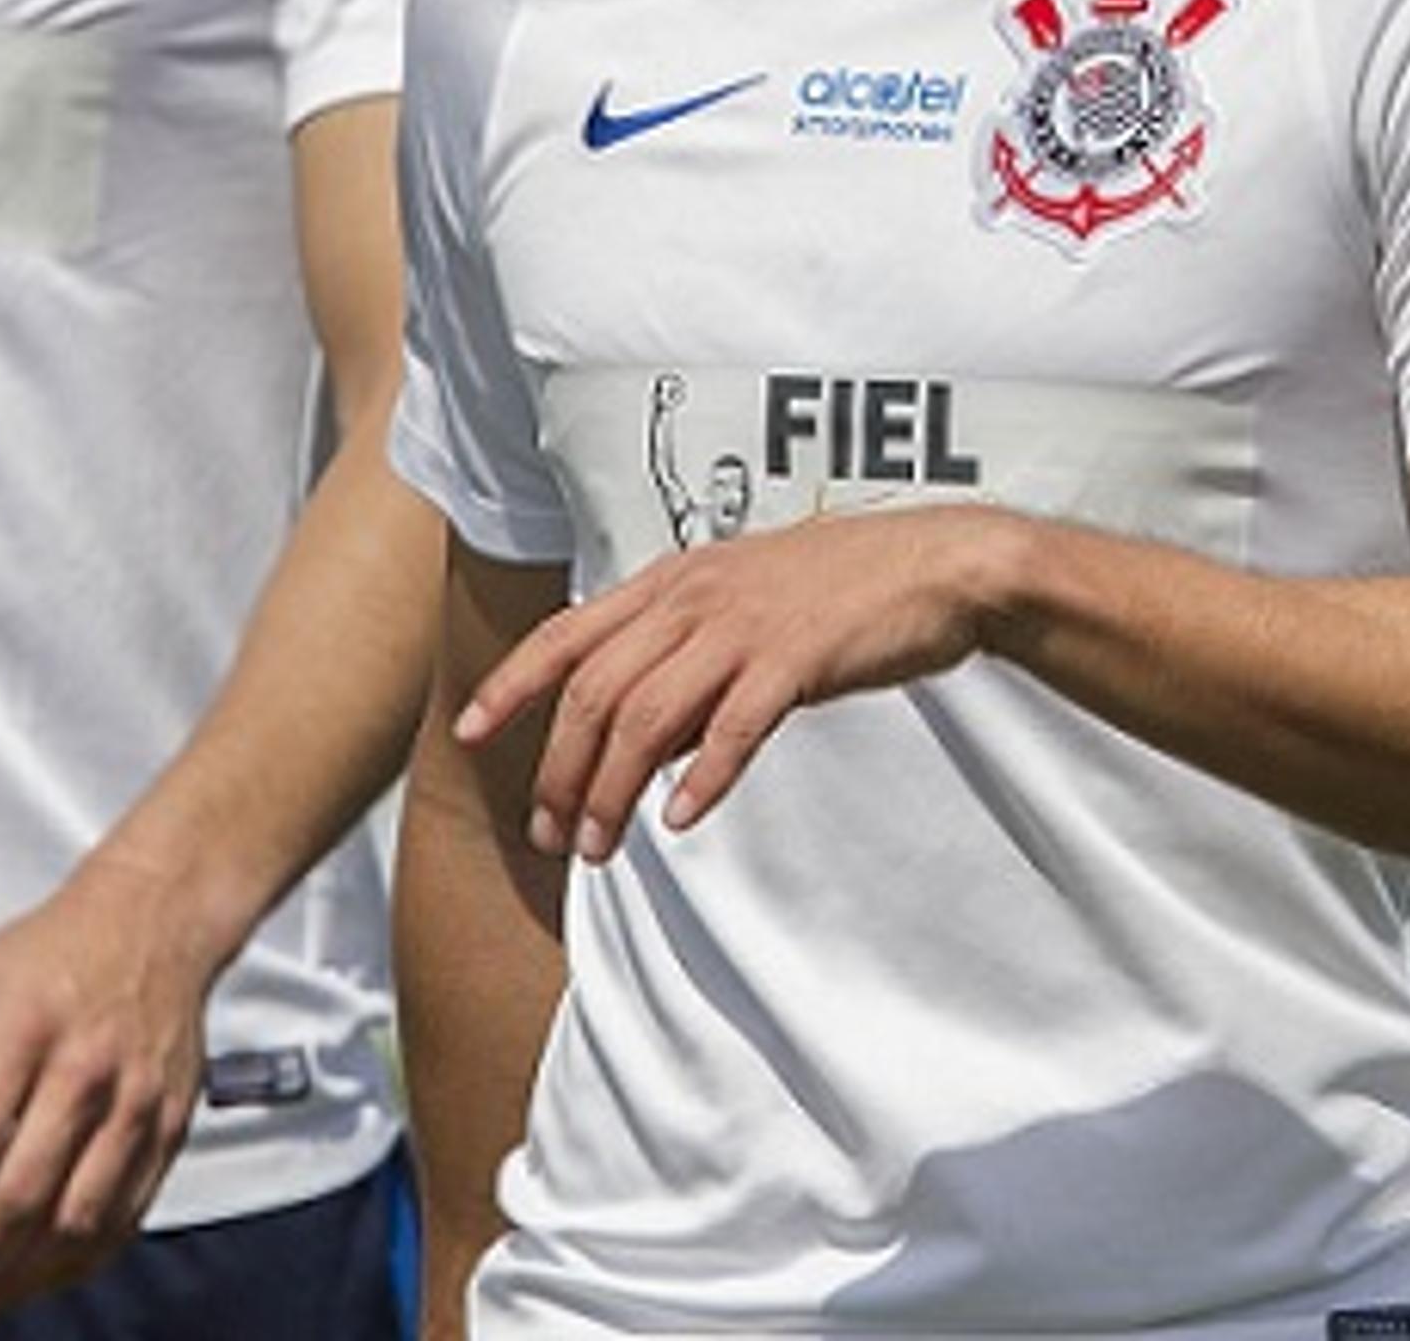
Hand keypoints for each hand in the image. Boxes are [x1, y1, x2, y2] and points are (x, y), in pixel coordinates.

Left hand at [0, 854, 220, 1326]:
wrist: (159, 917)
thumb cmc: (56, 951)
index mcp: (26, 1030)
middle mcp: (86, 1069)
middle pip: (24, 1191)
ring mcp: (135, 1102)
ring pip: (78, 1217)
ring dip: (22, 1275)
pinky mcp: (170, 1123)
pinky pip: (126, 1213)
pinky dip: (80, 1260)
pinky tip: (40, 1276)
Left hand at [456, 503, 1018, 860]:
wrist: (940, 564)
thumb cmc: (847, 589)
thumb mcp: (748, 608)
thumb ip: (690, 665)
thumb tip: (648, 748)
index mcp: (678, 579)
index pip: (570, 632)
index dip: (513, 683)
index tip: (469, 731)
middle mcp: (697, 596)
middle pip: (597, 690)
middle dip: (560, 769)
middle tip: (550, 835)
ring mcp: (746, 625)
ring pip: (648, 716)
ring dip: (612, 790)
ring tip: (599, 846)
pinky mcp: (797, 658)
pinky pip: (732, 726)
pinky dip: (702, 778)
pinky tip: (683, 819)